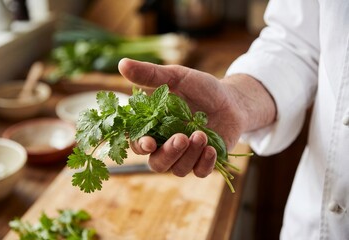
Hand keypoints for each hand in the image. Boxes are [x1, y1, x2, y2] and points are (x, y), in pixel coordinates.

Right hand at [118, 58, 275, 176]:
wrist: (233, 100)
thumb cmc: (202, 88)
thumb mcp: (178, 77)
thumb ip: (150, 74)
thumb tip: (122, 63)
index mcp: (155, 127)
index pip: (138, 142)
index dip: (140, 145)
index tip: (149, 142)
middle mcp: (167, 145)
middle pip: (157, 163)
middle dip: (167, 154)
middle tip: (181, 138)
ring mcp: (186, 156)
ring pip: (177, 169)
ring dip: (189, 155)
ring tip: (202, 135)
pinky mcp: (204, 162)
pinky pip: (199, 173)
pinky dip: (204, 164)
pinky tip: (211, 149)